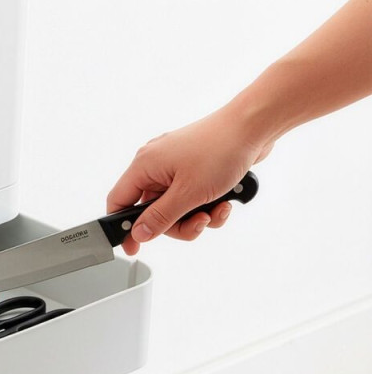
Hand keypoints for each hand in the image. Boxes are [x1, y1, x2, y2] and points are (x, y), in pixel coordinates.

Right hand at [107, 105, 273, 254]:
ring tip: (215, 211)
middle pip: (152, 211)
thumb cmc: (221, 149)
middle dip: (176, 224)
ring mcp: (175, 166)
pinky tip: (224, 202)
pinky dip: (206, 205)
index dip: (123, 227)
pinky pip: (190, 197)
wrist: (254, 126)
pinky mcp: (193, 169)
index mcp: (144, 165)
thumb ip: (160, 217)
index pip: (119, 201)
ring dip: (196, 217)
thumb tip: (138, 233)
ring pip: (174, 207)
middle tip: (197, 223)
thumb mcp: (188, 194)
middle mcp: (155, 164)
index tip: (133, 247)